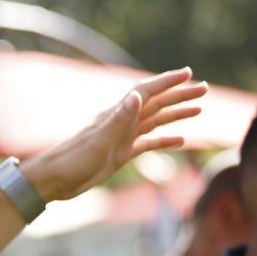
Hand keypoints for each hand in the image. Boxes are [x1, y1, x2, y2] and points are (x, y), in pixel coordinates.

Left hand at [22, 68, 206, 202]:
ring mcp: (121, 138)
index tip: (188, 73)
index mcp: (116, 115)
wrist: (52, 181)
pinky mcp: (119, 154)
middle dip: (179, 95)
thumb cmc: (71, 161)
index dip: (167, 82)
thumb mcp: (99, 140)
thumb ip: (119, 119)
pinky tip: (181, 140)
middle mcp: (121, 123)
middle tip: (204, 88)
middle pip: (155, 104)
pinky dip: (164, 140)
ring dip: (176, 114)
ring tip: (199, 109)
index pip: (146, 92)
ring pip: (154, 122)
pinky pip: (147, 144)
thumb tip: (136, 94)